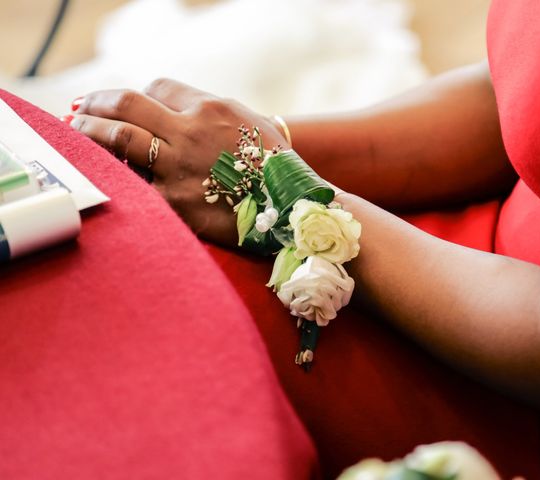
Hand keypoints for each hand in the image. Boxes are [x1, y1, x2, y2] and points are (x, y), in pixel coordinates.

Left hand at [68, 78, 288, 246]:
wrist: (292, 210)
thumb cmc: (273, 165)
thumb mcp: (248, 122)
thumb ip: (209, 111)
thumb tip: (170, 109)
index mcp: (211, 109)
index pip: (158, 87)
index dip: (139, 95)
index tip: (128, 107)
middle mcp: (191, 133)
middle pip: (127, 104)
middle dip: (97, 103)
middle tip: (82, 108)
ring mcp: (179, 168)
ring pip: (118, 137)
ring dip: (89, 131)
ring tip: (78, 130)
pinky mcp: (175, 204)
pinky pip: (131, 182)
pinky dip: (112, 174)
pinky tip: (104, 174)